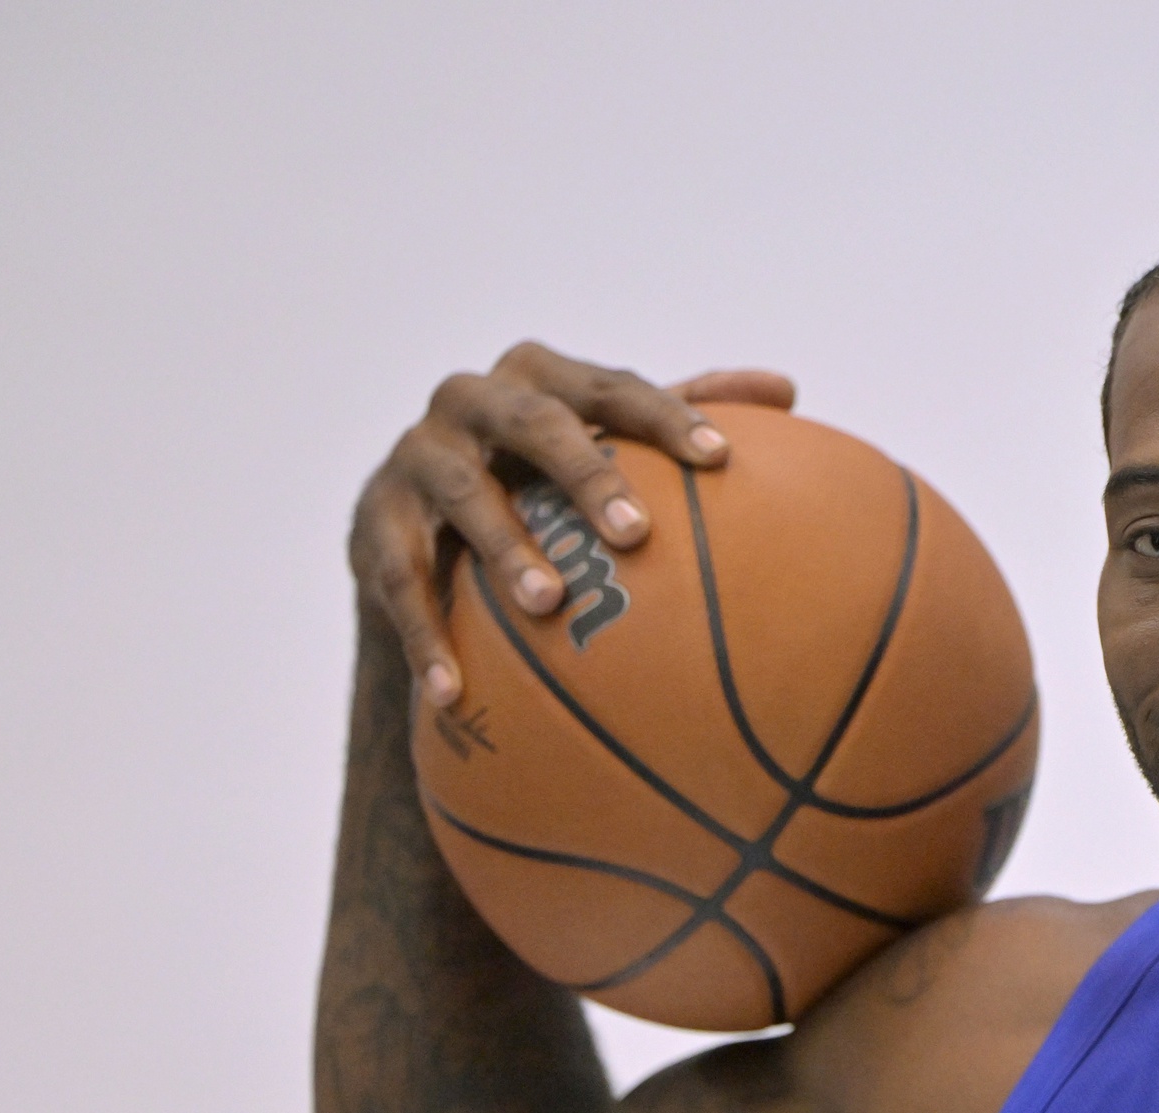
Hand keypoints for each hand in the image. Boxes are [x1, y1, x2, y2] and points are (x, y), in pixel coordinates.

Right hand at [349, 342, 795, 704]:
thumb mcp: (608, 442)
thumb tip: (787, 388)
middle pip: (537, 424)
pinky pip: (400, 581)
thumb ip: (686, 412)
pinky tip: (454, 690)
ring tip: (547, 605)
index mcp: (541, 377)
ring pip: (464, 496)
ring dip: (504, 549)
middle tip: (637, 534)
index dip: (668, 417)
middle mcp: (471, 401)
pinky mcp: (371, 520)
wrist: (419, 524)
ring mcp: (415, 457)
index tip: (722, 461)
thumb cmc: (543, 481)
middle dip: (586, 473)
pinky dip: (426, 636)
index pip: (615, 387)